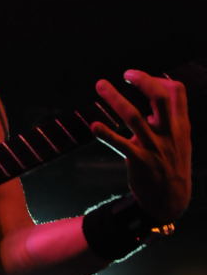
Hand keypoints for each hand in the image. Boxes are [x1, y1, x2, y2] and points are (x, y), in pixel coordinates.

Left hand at [90, 70, 191, 222]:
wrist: (171, 201)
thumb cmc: (171, 166)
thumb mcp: (179, 140)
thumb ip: (168, 121)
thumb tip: (150, 103)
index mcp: (181, 125)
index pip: (177, 91)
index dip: (158, 79)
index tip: (141, 78)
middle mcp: (168, 133)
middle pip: (159, 98)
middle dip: (143, 81)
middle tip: (126, 73)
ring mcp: (154, 147)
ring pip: (134, 117)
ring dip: (115, 99)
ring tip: (100, 84)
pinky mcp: (139, 161)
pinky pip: (121, 145)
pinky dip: (106, 134)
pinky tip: (94, 126)